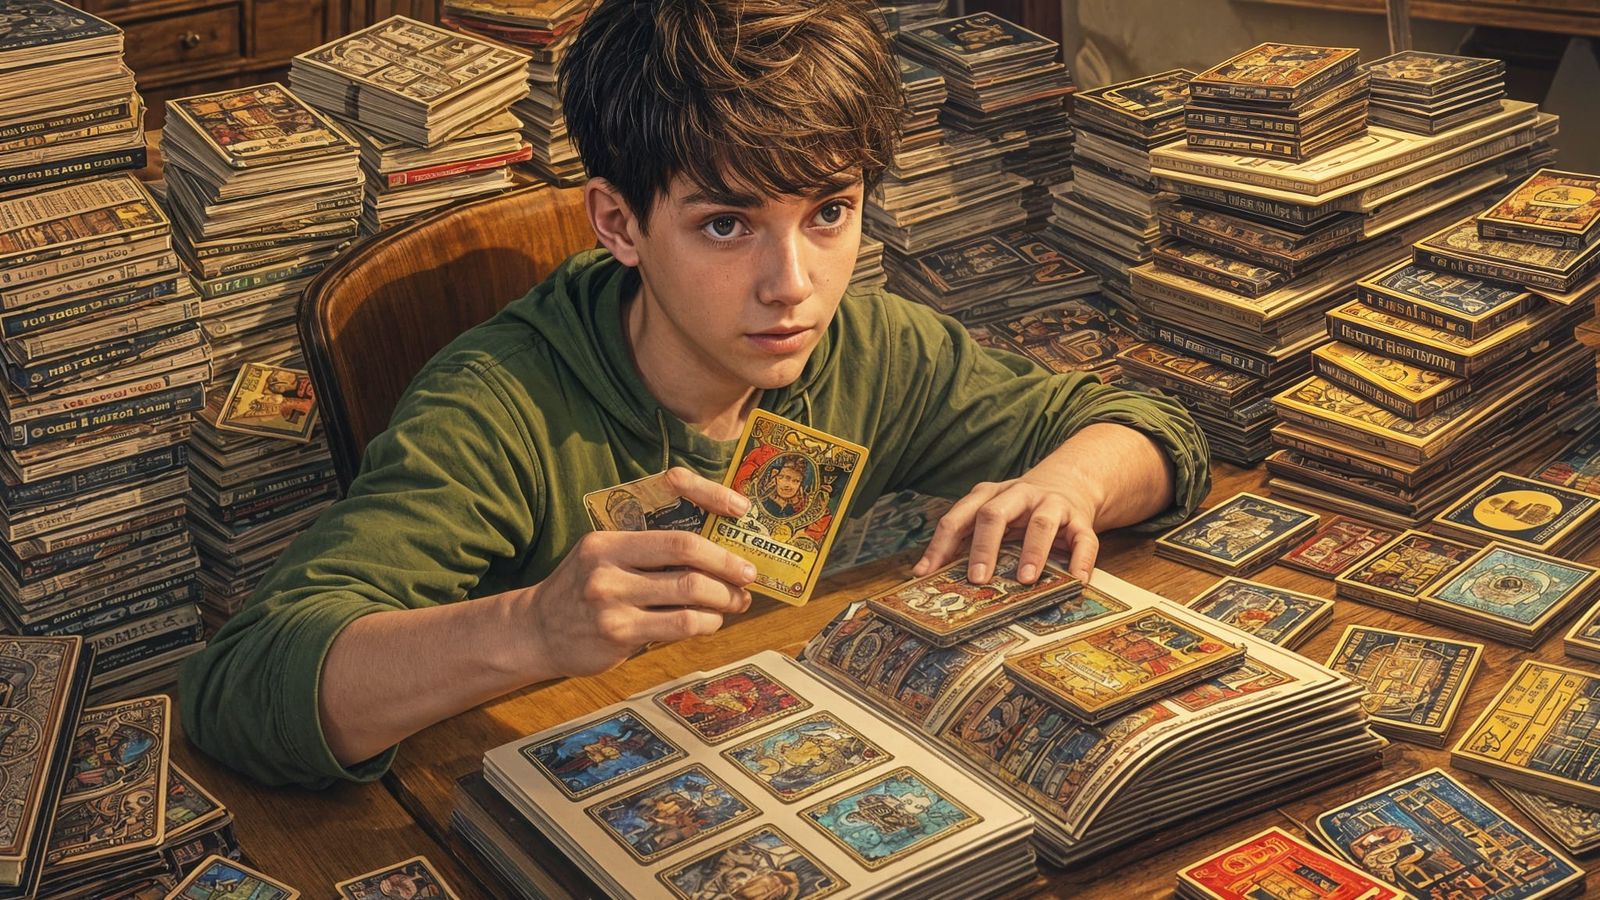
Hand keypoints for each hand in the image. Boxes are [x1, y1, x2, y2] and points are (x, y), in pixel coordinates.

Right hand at [522, 467, 756, 676]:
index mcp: (608, 541)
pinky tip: (710, 622)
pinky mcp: (619, 635)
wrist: (536, 631)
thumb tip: (711, 548)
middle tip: (747, 575)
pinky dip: (706, 623)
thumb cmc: (581, 590)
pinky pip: (679, 626)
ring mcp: (612, 602)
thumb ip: (647, 551)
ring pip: (690, 596)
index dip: (712, 513)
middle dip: (729, 567)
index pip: (673, 525)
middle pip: (688, 558)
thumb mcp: (603, 556)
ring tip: (735, 601)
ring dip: (724, 599)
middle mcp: (607, 568)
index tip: (740, 514)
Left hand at [911, 474, 1103, 584]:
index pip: (958, 517)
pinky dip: (1080, 561)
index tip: (925, 574)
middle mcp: (1019, 495)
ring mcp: (1051, 505)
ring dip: (1033, 552)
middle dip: (983, 547)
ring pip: (1042, 523)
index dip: (940, 545)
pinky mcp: (1080, 520)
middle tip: (977, 579)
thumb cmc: (1021, 510)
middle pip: (995, 514)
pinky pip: (1083, 540)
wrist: (1070, 481)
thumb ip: (970, 539)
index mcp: (989, 496)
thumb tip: (934, 577)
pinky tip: (1076, 581)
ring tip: (1025, 580)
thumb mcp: (993, 515)